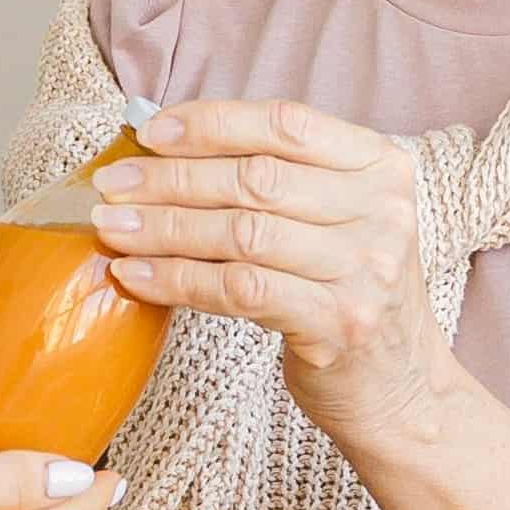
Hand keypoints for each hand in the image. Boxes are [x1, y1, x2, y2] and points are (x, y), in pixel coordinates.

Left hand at [91, 98, 453, 443]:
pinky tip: (135, 275)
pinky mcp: (337, 324)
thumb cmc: (346, 289)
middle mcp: (383, 212)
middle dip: (171, 179)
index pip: (285, 124)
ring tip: (110, 228)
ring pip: (242, 234)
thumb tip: (163, 147)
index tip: (150, 133)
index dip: (212, 124)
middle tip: (111, 186)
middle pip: (256, 180)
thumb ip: (277, 178)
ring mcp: (364, 270)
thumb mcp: (336, 218)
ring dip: (164, 229)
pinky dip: (177, 280)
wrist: (399, 385)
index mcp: (381, 165)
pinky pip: (238, 290)